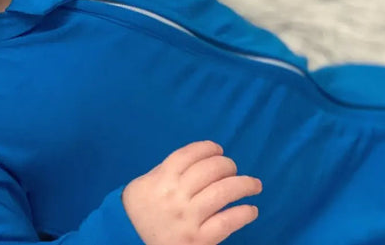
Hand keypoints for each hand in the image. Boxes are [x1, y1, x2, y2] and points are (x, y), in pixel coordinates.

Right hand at [122, 141, 261, 244]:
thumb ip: (169, 169)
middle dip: (228, 165)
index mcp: (161, 180)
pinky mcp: (198, 240)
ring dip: (245, 185)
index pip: (189, 155)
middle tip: (233, 169)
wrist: (130, 241)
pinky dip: (244, 213)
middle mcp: (175, 197)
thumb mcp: (147, 183)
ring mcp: (188, 219)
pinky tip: (251, 209)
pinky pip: (228, 221)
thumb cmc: (144, 210)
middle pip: (210, 170)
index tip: (218, 150)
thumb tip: (203, 158)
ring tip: (254, 185)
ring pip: (223, 192)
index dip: (208, 148)